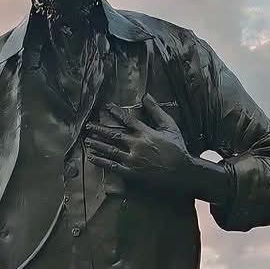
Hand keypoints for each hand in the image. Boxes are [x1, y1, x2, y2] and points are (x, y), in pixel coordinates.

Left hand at [85, 99, 224, 199]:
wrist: (182, 173)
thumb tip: (146, 96)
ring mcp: (133, 159)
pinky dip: (100, 161)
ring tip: (87, 140)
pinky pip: (112, 166)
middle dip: (99, 129)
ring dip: (97, 144)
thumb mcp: (170, 127)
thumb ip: (157, 111)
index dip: (115, 112)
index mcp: (146, 133)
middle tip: (88, 125)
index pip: (127, 119)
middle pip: (114, 134)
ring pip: (110, 150)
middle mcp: (137, 145)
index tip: (106, 107)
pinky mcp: (131, 173)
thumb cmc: (178, 149)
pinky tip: (91, 157)